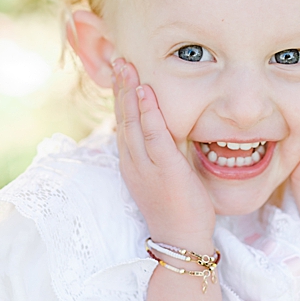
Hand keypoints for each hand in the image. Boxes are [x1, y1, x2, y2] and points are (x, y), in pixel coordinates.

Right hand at [112, 58, 215, 249]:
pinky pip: (154, 134)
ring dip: (129, 92)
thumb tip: (172, 131)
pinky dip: (148, 112)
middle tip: (118, 61)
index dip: (121, 99)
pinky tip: (145, 92)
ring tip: (126, 67)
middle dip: (120, 88)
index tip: (121, 75)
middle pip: (122, 118)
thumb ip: (164, 153)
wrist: (180, 240)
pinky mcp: (164, 168)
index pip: (123, 125)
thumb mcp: (165, 177)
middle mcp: (133, 162)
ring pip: (132, 122)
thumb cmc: (178, 210)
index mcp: (132, 164)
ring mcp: (146, 165)